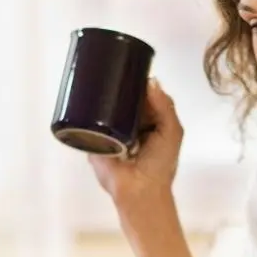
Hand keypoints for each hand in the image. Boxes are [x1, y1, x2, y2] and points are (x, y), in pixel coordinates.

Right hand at [88, 79, 183, 205]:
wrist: (139, 190)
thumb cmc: (159, 163)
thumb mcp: (171, 131)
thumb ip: (165, 106)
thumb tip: (151, 80)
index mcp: (150, 120)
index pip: (143, 95)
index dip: (138, 81)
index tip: (130, 65)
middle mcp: (129, 123)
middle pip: (122, 98)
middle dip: (118, 85)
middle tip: (110, 68)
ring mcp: (110, 130)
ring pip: (104, 107)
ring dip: (101, 95)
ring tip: (95, 78)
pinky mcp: (94, 139)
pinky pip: (88, 121)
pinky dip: (86, 111)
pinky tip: (84, 97)